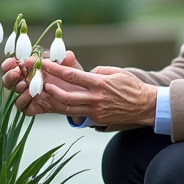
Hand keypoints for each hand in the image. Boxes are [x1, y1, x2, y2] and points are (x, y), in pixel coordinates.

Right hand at [1, 50, 82, 116]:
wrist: (79, 95)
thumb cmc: (71, 76)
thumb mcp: (71, 65)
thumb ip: (67, 59)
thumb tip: (64, 56)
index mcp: (31, 68)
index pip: (14, 65)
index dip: (9, 63)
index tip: (13, 62)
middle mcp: (27, 81)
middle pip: (9, 81)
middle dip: (10, 77)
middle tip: (17, 74)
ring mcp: (30, 95)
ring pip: (14, 95)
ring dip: (18, 90)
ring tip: (26, 85)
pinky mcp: (35, 107)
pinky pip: (24, 108)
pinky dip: (25, 103)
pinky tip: (32, 97)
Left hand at [36, 61, 157, 127]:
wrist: (145, 106)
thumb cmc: (131, 86)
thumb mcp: (115, 72)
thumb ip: (97, 71)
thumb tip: (84, 74)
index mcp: (100, 83)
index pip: (73, 76)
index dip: (56, 70)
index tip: (45, 65)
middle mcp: (96, 99)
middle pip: (65, 97)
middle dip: (49, 90)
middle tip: (39, 83)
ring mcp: (95, 111)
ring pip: (68, 109)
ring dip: (53, 102)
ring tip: (43, 95)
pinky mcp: (96, 118)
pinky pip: (77, 114)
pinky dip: (64, 109)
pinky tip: (56, 103)